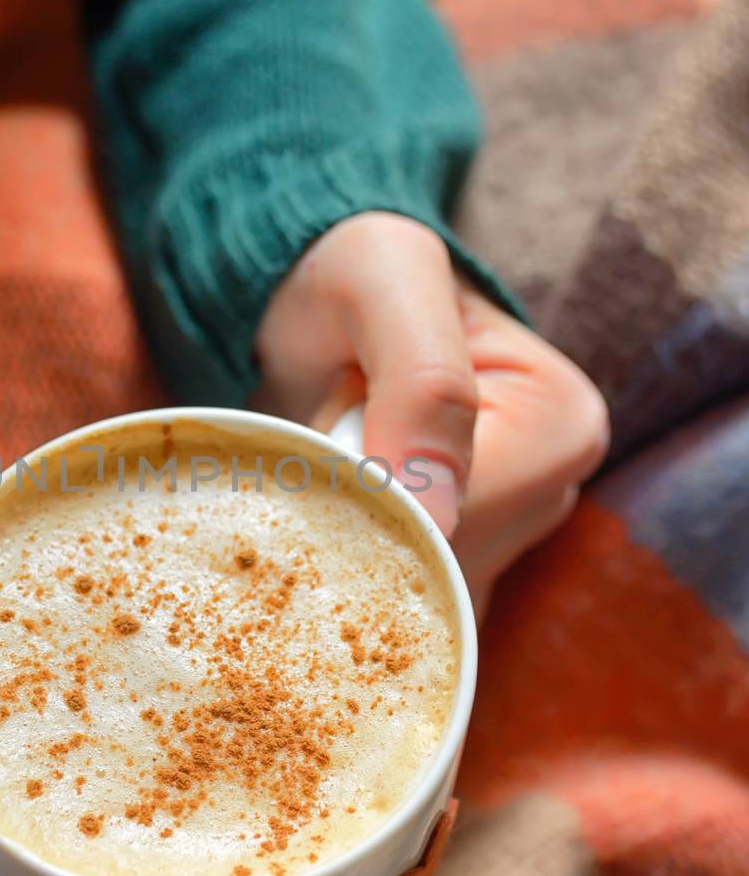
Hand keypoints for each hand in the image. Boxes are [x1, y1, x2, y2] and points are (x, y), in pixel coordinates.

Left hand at [254, 213, 609, 611]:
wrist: (312, 288)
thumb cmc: (355, 269)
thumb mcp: (385, 282)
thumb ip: (421, 378)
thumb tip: (440, 513)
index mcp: (563, 427)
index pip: (460, 522)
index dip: (373, 501)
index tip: (323, 443)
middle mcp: (549, 493)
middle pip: (441, 571)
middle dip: (357, 526)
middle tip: (312, 454)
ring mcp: (502, 534)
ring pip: (415, 597)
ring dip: (343, 549)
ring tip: (314, 475)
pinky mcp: (454, 556)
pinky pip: (402, 607)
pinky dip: (347, 579)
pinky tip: (316, 523)